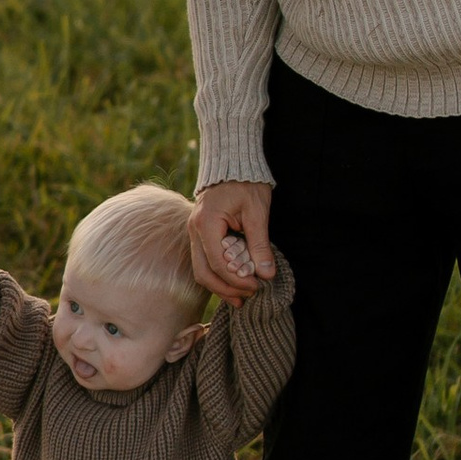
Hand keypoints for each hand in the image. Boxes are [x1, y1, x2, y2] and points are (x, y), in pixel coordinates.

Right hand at [188, 177, 273, 291]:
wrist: (232, 161)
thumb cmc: (246, 182)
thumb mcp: (256, 212)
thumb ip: (259, 244)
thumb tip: (266, 274)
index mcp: (206, 223)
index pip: (218, 263)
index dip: (237, 280)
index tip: (257, 286)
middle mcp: (194, 230)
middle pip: (203, 272)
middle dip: (225, 289)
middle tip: (248, 297)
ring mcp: (194, 232)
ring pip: (201, 269)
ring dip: (220, 286)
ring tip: (241, 298)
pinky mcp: (200, 233)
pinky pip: (205, 260)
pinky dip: (218, 274)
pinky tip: (233, 283)